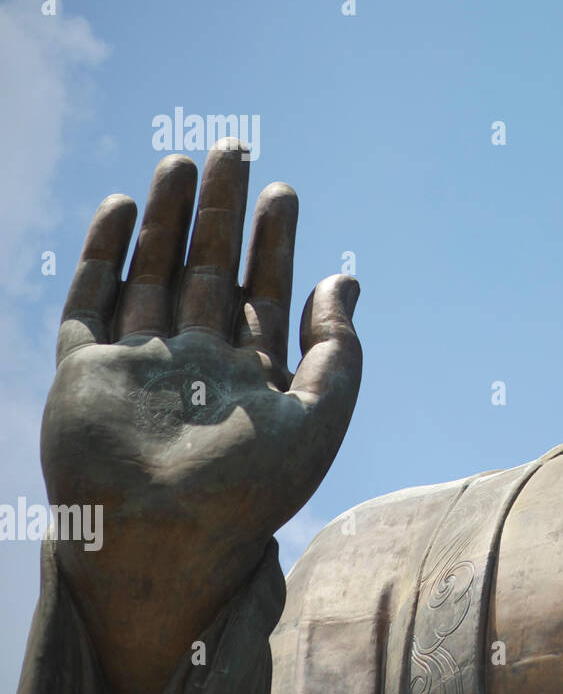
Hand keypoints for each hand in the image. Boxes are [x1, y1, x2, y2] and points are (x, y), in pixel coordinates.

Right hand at [40, 139, 361, 693]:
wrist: (161, 544)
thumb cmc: (249, 492)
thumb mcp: (319, 418)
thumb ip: (338, 351)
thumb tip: (347, 282)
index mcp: (250, 377)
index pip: (265, 293)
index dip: (275, 243)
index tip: (284, 192)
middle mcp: (194, 364)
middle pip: (208, 269)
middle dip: (221, 213)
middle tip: (235, 149)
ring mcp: (139, 364)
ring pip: (152, 272)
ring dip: (167, 218)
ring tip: (183, 162)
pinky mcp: (85, 371)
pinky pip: (92, 300)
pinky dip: (105, 253)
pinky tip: (124, 206)